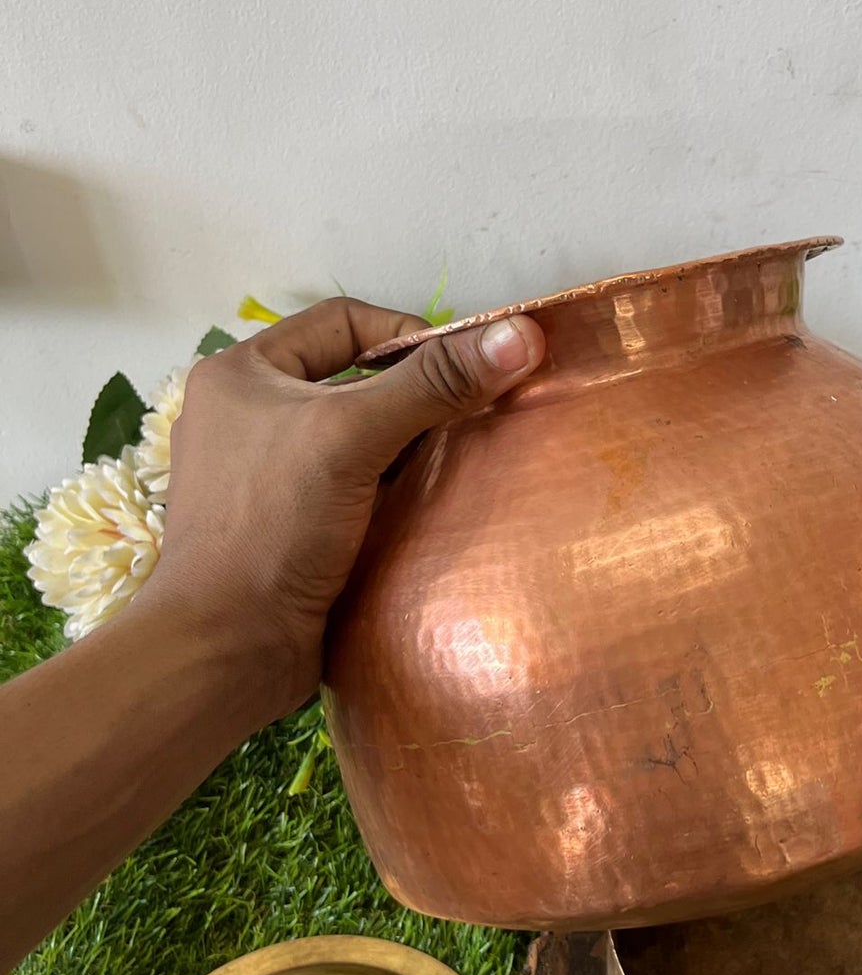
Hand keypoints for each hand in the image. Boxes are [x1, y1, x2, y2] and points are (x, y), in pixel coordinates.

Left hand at [137, 298, 544, 724]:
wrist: (227, 650)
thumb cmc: (272, 529)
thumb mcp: (351, 437)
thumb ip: (433, 385)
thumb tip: (521, 335)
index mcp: (243, 373)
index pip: (344, 324)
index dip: (411, 336)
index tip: (470, 372)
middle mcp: (253, 417)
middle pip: (359, 384)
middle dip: (422, 399)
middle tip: (483, 418)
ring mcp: (273, 478)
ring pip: (364, 443)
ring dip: (417, 453)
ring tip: (472, 465)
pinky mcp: (295, 532)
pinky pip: (361, 494)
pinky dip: (400, 497)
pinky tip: (440, 512)